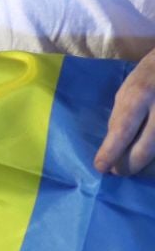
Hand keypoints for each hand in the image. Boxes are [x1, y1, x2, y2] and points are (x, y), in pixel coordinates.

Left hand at [95, 48, 154, 175]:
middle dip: (128, 166)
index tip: (100, 167)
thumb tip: (112, 146)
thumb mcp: (126, 91)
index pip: (122, 130)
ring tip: (135, 167)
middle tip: (117, 171)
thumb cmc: (147, 79)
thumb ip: (119, 117)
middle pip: (145, 149)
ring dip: (145, 167)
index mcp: (140, 95)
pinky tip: (149, 163)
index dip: (111, 152)